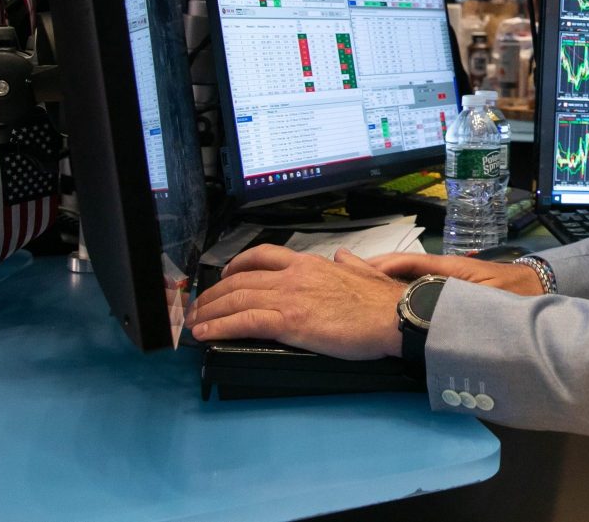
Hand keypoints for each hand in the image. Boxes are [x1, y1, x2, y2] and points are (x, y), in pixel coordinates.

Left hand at [187, 244, 407, 358]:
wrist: (394, 316)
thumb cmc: (383, 301)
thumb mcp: (366, 272)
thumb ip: (350, 264)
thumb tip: (344, 258)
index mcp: (310, 264)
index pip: (262, 256)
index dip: (236, 265)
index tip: (224, 276)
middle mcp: (294, 276)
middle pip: (240, 279)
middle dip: (213, 293)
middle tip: (198, 306)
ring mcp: (290, 297)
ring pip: (236, 298)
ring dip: (209, 311)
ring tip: (194, 322)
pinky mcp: (289, 322)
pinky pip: (244, 321)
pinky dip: (219, 326)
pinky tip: (205, 333)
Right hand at [364, 252, 544, 295]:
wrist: (537, 286)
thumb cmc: (517, 290)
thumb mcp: (493, 296)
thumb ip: (470, 301)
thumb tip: (443, 309)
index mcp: (450, 268)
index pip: (412, 262)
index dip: (386, 265)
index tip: (361, 270)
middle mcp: (443, 271)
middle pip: (402, 269)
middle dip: (374, 271)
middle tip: (344, 275)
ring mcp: (443, 279)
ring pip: (406, 278)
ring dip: (382, 281)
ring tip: (353, 285)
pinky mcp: (446, 289)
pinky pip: (416, 287)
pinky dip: (397, 290)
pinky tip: (382, 300)